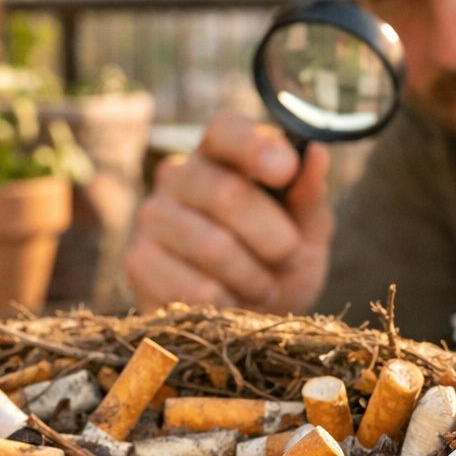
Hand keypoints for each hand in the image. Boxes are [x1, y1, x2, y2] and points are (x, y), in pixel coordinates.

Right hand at [124, 113, 334, 312]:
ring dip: (253, 277)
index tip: (287, 170)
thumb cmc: (278, 266)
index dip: (256, 146)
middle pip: (227, 193)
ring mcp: (152, 217)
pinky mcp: (138, 261)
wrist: (245, 325)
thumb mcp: (307, 232)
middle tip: (289, 258)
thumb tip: (316, 152)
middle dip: (274, 237)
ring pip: (213, 246)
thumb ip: (309, 195)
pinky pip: (193, 287)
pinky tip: (228, 304)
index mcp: (221, 155)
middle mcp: (178, 176)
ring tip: (262, 287)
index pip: (226, 131)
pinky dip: (226, 304)